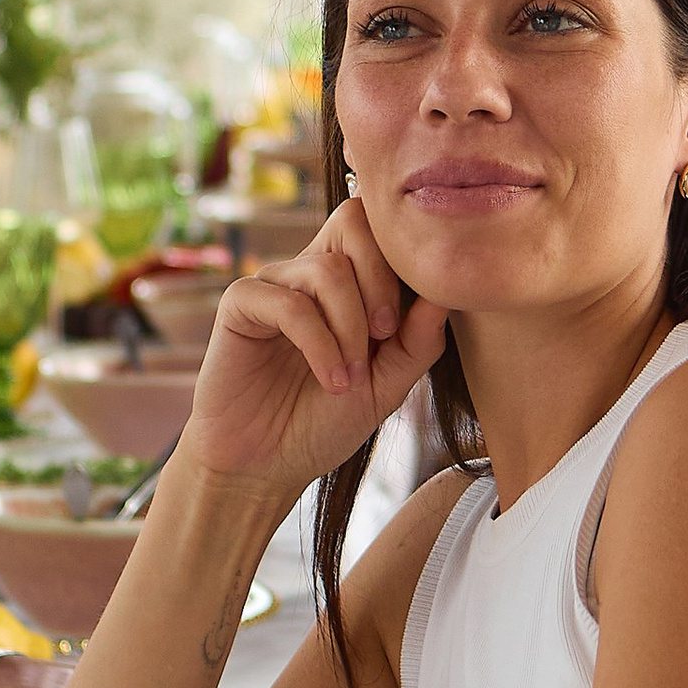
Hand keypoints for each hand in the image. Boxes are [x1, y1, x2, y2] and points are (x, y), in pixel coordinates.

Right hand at [182, 198, 449, 503]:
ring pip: (327, 269)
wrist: (267, 466)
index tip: (411, 320)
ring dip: (349, 327)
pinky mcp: (240, 305)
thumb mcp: (388, 384)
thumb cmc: (325, 422)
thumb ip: (419, 340)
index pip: (379, 227)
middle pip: (352, 221)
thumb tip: (447, 293)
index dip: (404, 260)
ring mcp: (273, 284)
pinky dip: (318, 343)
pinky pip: (287, 302)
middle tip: (385, 336)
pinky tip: (329, 379)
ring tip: (350, 378)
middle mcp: (308, 272)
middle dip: (381, 280)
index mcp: (347, 280)